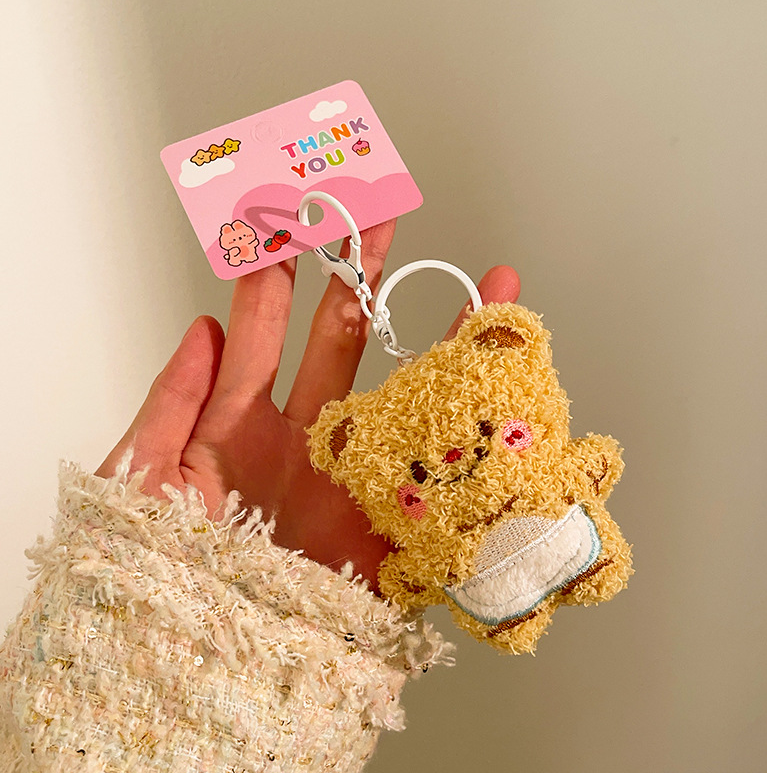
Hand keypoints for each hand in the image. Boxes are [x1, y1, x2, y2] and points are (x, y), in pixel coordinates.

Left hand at [97, 221, 519, 585]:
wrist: (207, 670)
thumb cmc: (159, 578)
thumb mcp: (144, 481)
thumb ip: (169, 403)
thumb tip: (200, 327)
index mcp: (240, 431)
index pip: (262, 336)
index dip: (272, 279)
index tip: (285, 223)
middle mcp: (303, 445)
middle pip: (340, 344)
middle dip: (359, 276)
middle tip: (376, 217)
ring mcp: (353, 477)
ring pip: (404, 390)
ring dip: (442, 336)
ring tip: (479, 287)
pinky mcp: (391, 523)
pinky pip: (441, 466)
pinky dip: (476, 424)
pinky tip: (502, 378)